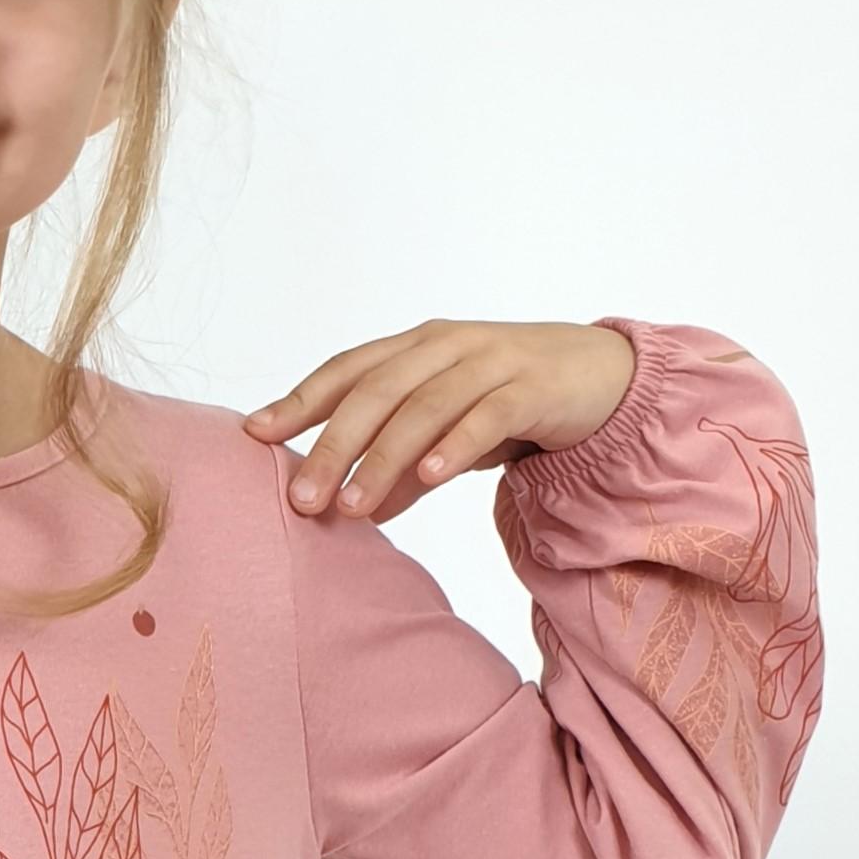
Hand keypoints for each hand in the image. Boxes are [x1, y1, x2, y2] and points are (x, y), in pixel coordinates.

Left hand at [242, 320, 636, 522]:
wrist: (604, 374)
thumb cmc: (512, 400)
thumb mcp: (449, 431)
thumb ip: (403, 467)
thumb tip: (352, 512)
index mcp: (416, 347)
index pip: (347, 370)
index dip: (299, 401)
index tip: (255, 436)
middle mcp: (446, 345)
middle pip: (376, 391)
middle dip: (332, 446)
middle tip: (301, 499)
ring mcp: (491, 361)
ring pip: (424, 407)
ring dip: (383, 459)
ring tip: (352, 506)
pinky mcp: (532, 387)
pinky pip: (486, 415)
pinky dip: (453, 446)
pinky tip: (427, 479)